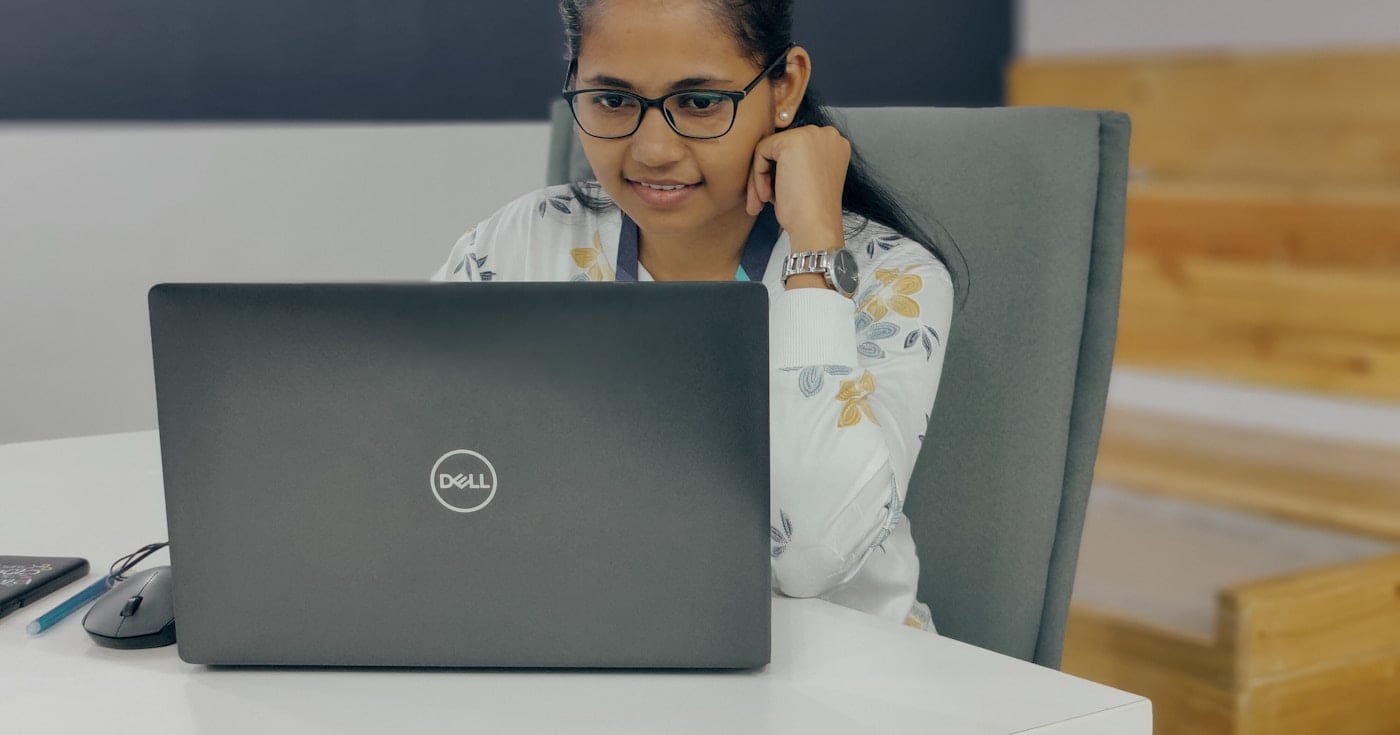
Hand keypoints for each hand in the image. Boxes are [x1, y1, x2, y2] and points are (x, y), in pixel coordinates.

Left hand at [745, 124, 850, 251]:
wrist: (816, 226)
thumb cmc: (812, 212)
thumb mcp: (810, 180)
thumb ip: (798, 162)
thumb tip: (770, 156)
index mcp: (835, 145)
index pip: (797, 150)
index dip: (783, 172)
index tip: (777, 195)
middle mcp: (827, 135)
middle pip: (783, 147)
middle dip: (770, 175)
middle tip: (764, 201)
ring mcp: (811, 135)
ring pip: (770, 149)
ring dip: (761, 177)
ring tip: (764, 201)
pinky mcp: (791, 141)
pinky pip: (761, 152)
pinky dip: (758, 175)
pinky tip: (767, 195)